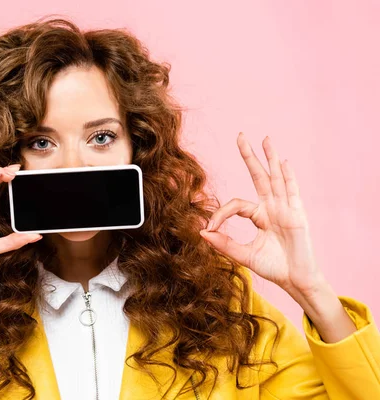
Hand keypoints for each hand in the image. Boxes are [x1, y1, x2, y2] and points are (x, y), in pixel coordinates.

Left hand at [199, 132, 325, 297]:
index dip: (220, 213)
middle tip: (240, 135)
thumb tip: (201, 233)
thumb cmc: (274, 267)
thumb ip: (224, 244)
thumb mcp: (244, 255)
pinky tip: (283, 162)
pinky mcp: (297, 215)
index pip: (235, 204)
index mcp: (259, 216)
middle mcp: (272, 208)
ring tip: (265, 139)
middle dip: (249, 156)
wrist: (295, 280)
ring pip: (276, 178)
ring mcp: (285, 209)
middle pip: (258, 176)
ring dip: (270, 158)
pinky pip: (292, 192)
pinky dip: (288, 177)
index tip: (208, 227)